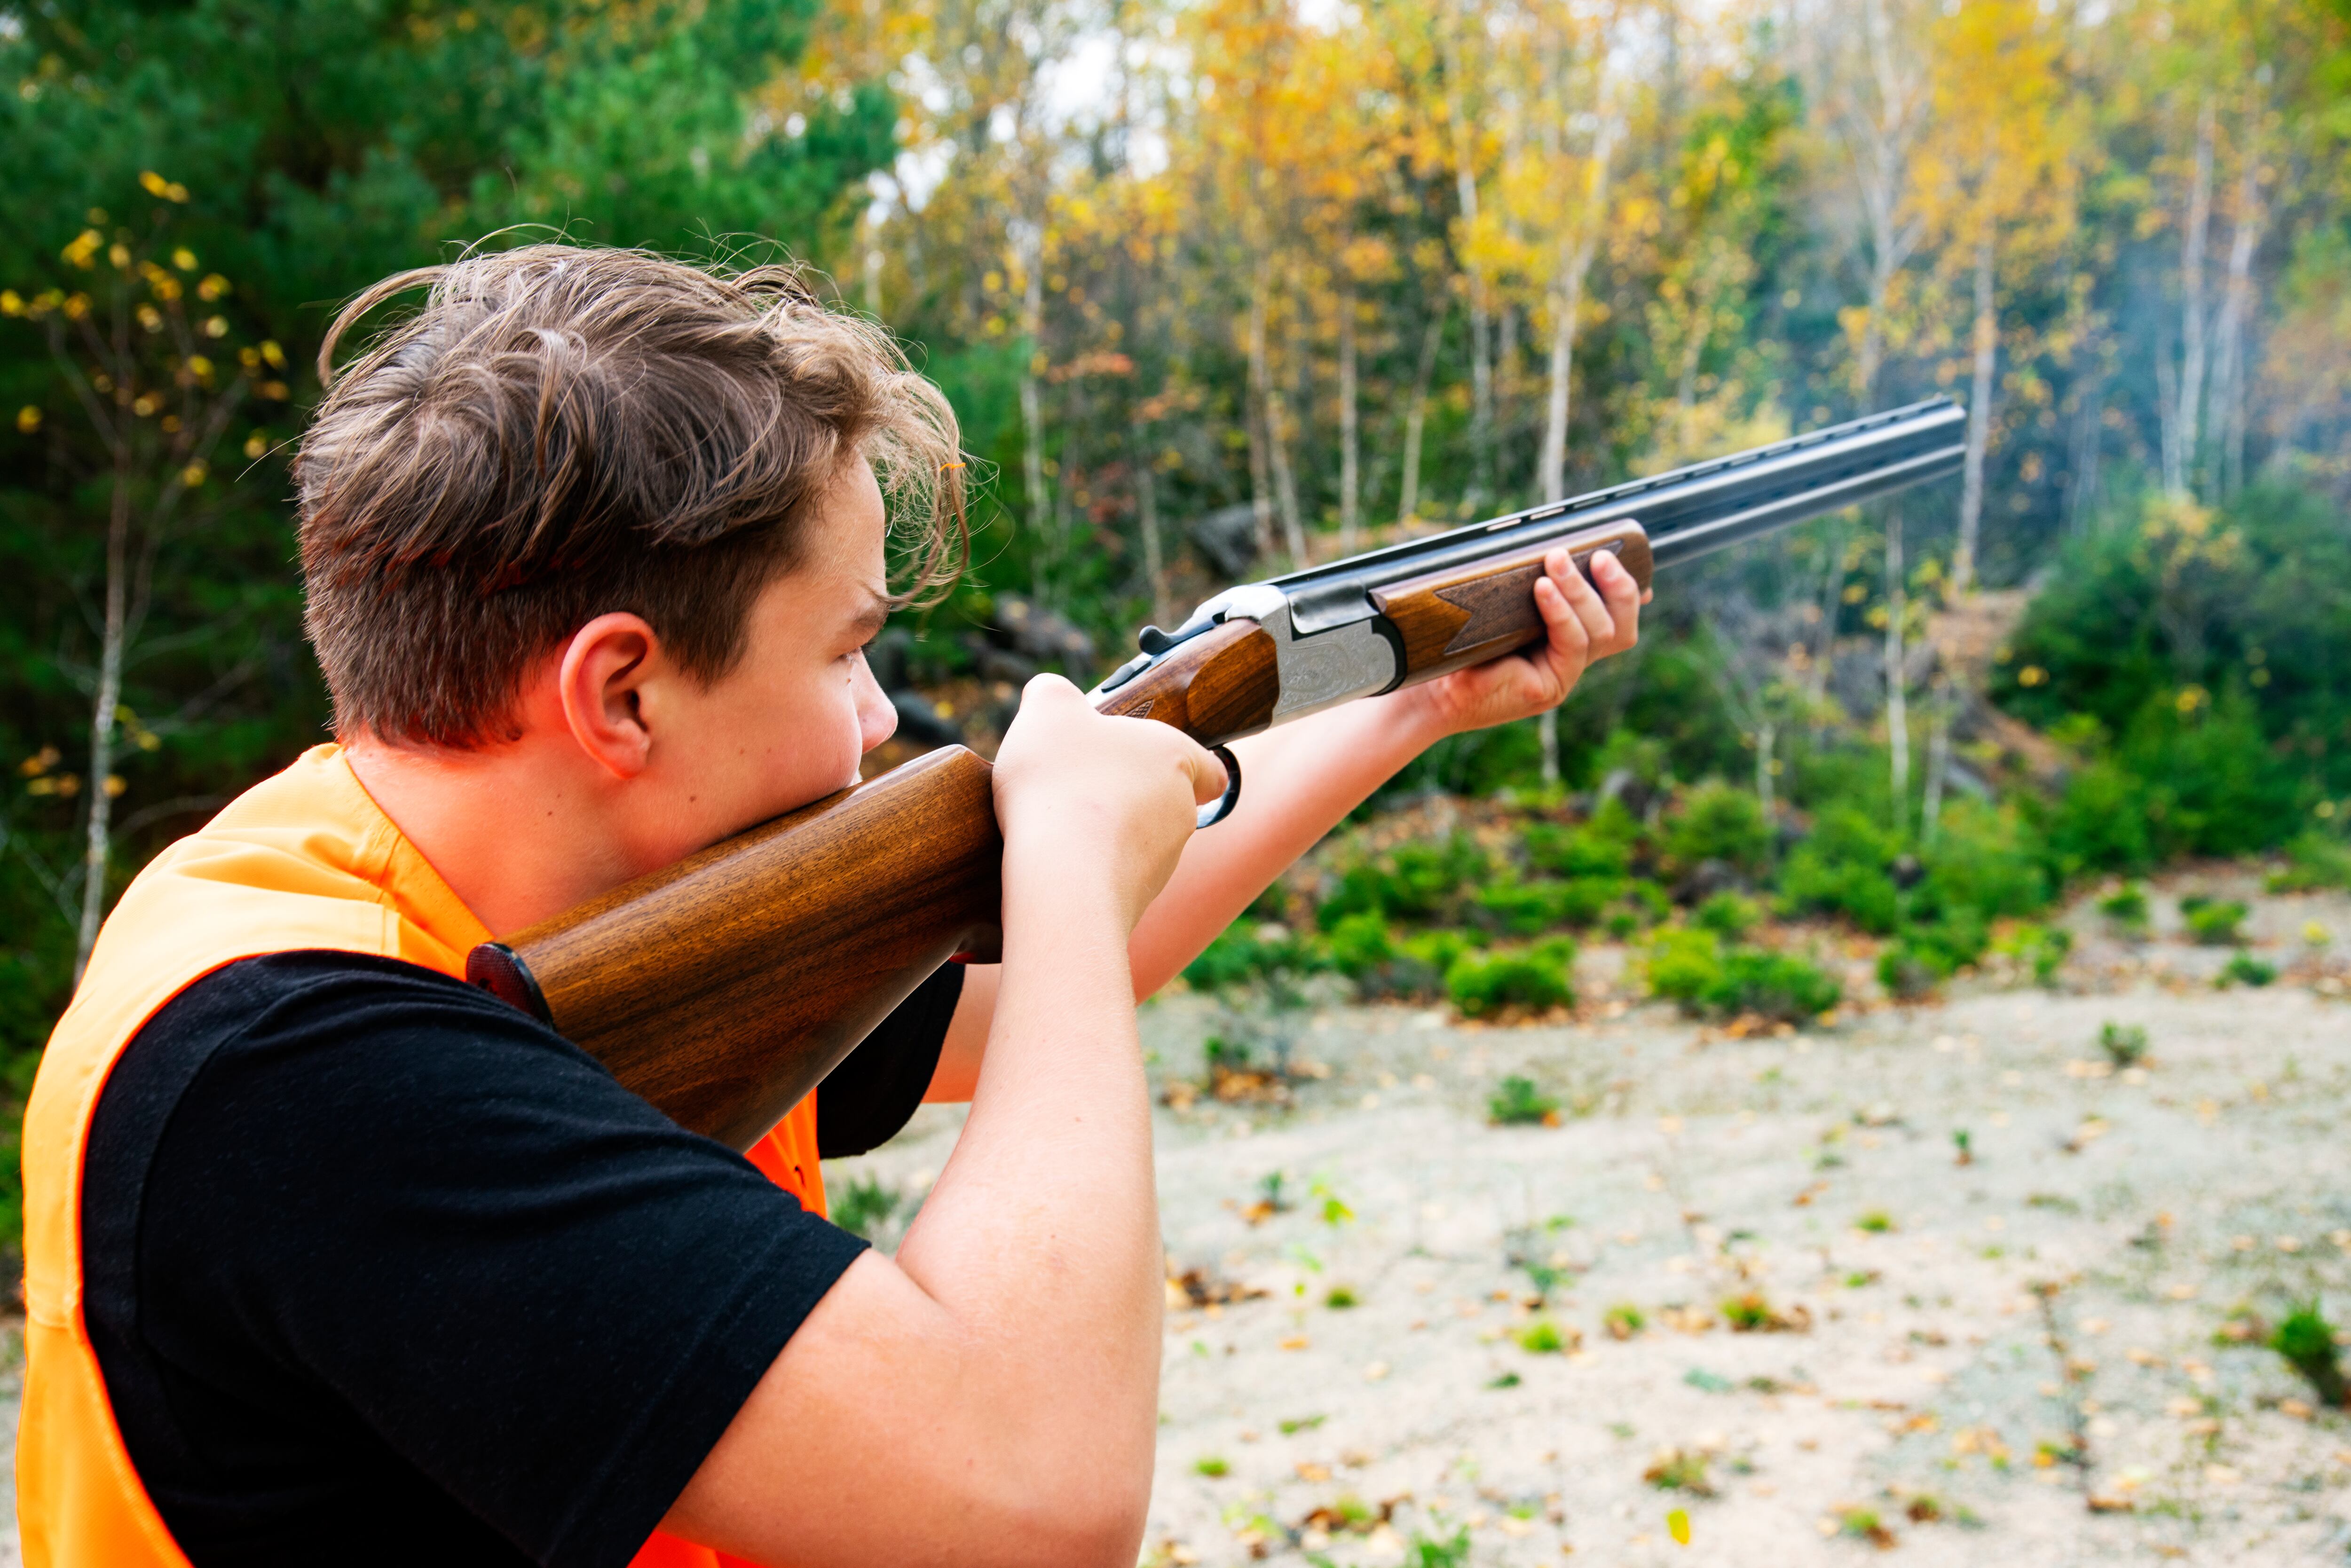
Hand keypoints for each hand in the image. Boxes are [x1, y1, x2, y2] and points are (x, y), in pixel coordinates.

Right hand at [992, 675, 1229, 932]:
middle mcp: (1181, 810)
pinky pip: (1116, 877)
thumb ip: (1052, 693)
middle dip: (1127, 797)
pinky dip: (1090, 868)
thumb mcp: (1047, 710)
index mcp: (1174, 756)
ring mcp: (1163, 860)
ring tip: (1057, 826)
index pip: (1208, 765)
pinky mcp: (1138, 899)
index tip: (1153, 766)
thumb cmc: (1063, 783)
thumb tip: (1049, 693)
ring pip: (1141, 841)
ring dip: (1106, 833)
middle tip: (1078, 789)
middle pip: (1165, 801)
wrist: (1063, 876)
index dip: (1187, 765)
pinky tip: (1055, 862)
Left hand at [1396, 546, 1646, 739]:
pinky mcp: (1549, 689)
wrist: (1429, 690)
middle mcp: (1570, 661)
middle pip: (1621, 628)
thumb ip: (1523, 585)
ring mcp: (1563, 676)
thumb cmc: (1457, 645)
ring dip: (1581, 591)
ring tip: (1556, 560)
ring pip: (1600, 633)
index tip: (1620, 556)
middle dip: (1617, 586)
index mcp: (1565, 640)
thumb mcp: (1498, 607)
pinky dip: (1561, 613)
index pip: (1614, 619)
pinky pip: (1571, 645)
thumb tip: (1541, 545)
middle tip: (1599, 554)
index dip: (1628, 591)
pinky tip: (1543, 588)